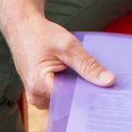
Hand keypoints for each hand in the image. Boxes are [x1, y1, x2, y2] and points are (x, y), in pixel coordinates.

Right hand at [0, 11, 114, 109]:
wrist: (22, 28)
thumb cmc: (41, 34)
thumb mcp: (68, 46)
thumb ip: (88, 65)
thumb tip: (109, 81)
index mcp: (40, 86)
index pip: (71, 101)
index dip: (90, 98)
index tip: (107, 95)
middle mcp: (36, 96)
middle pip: (68, 104)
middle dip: (85, 95)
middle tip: (106, 88)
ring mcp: (36, 96)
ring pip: (65, 102)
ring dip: (77, 92)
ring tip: (92, 81)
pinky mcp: (39, 93)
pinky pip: (59, 96)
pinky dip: (70, 88)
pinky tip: (80, 79)